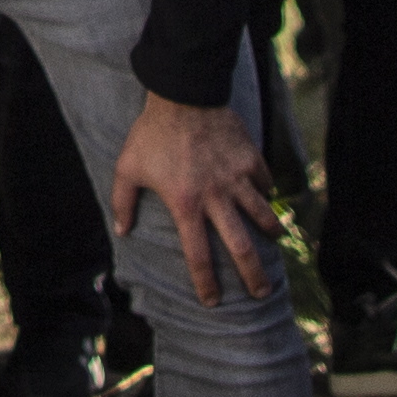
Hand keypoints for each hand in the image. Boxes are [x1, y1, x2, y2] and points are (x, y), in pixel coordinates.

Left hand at [106, 93, 281, 306]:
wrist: (182, 94)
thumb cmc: (151, 133)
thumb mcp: (127, 168)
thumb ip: (122, 202)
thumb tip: (122, 231)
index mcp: (185, 205)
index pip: (198, 256)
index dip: (206, 283)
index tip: (213, 302)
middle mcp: (215, 198)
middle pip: (240, 247)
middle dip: (253, 275)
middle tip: (261, 293)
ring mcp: (236, 178)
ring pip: (262, 214)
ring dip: (270, 232)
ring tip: (275, 241)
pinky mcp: (250, 157)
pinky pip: (265, 182)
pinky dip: (267, 192)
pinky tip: (267, 197)